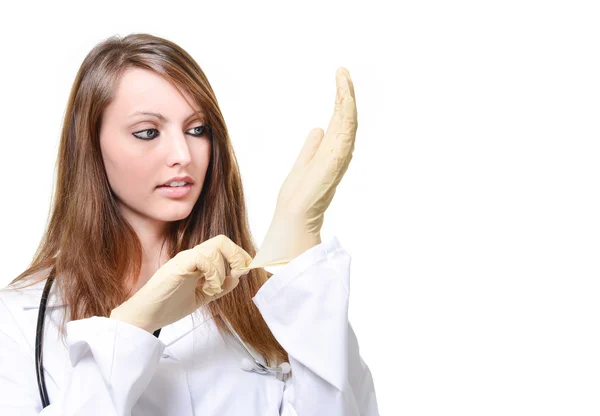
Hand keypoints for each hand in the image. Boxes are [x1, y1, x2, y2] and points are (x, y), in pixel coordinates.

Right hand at [110, 235, 252, 332]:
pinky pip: (202, 258)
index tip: (247, 268)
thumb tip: (237, 278)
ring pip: (215, 249)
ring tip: (214, 289)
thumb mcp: (201, 297)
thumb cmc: (167, 306)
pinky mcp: (178, 266)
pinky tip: (208, 288)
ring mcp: (184, 259)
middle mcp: (191, 256)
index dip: (239, 254)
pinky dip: (213, 273)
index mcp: (197, 262)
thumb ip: (218, 287)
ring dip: (223, 270)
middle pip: (221, 240)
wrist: (145, 316)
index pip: (222, 246)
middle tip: (239, 272)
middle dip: (237, 255)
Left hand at [244, 67, 357, 269]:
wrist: (294, 215)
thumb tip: (317, 130)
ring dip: (346, 98)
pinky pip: (345, 130)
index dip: (340, 101)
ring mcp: (339, 155)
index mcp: (330, 152)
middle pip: (346, 118)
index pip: (338, 122)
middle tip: (342, 71)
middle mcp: (338, 152)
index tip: (339, 79)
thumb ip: (311, 148)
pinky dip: (345, 112)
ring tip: (343, 77)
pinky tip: (344, 96)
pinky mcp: (336, 158)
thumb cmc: (298, 196)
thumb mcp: (303, 164)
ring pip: (347, 121)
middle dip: (345, 94)